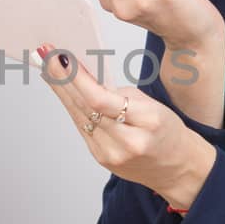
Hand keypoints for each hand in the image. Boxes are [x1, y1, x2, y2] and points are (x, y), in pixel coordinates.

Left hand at [39, 45, 217, 210]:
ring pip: (79, 117)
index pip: (102, 101)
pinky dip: (72, 107)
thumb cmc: (168, 131)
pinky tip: (63, 92)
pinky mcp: (102, 159)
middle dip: (62, 79)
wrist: (178, 168)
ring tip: (48, 68)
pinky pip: (83, 128)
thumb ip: (120, 95)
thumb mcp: (154, 106)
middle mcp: (126, 144)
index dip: (79, 79)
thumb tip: (86, 81)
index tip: (64, 59)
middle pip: (85, 108)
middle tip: (46, 55)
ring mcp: (111, 155)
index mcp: (147, 123)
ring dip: (62, 91)